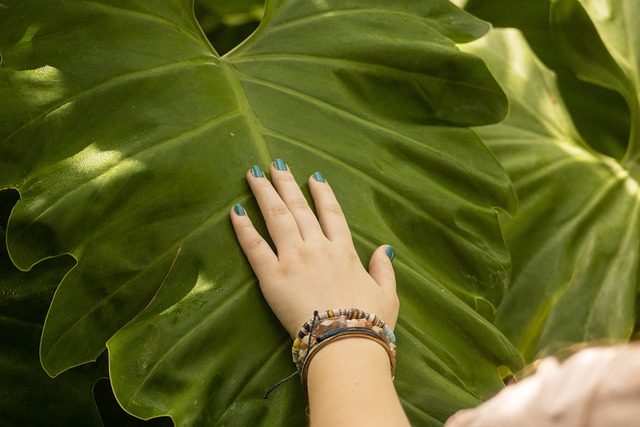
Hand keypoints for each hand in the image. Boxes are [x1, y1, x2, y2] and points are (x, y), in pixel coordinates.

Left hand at [230, 160, 398, 337]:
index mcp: (344, 252)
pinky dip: (244, 227)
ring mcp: (294, 259)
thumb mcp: (388, 294)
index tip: (314, 177)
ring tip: (252, 174)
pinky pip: (254, 246)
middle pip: (299, 208)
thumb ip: (384, 269)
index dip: (322, 194)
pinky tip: (235, 211)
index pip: (331, 214)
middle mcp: (318, 248)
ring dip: (264, 193)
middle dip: (286, 183)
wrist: (345, 344)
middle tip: (274, 164)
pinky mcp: (273, 276)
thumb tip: (385, 249)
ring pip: (277, 217)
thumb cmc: (369, 324)